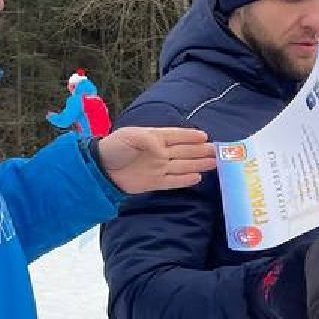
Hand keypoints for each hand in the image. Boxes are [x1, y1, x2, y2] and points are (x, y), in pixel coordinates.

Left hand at [97, 127, 216, 194]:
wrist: (100, 168)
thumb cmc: (114, 147)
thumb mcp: (129, 136)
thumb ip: (147, 139)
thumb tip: (162, 147)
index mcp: (155, 138)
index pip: (177, 136)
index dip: (190, 136)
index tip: (205, 136)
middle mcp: (160, 153)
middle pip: (184, 151)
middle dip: (201, 150)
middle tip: (218, 150)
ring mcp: (158, 168)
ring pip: (183, 165)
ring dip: (198, 164)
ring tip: (215, 162)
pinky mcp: (154, 182)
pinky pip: (173, 181)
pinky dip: (185, 180)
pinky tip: (198, 177)